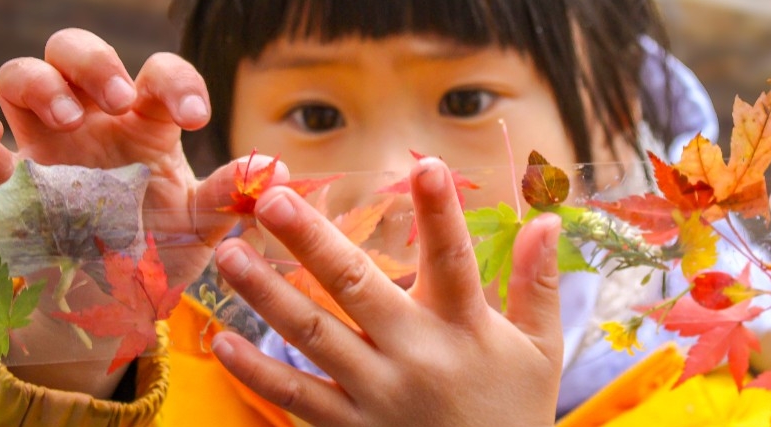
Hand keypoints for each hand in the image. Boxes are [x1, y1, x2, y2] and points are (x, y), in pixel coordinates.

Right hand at [0, 28, 262, 396]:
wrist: (115, 310)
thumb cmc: (160, 252)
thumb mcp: (202, 228)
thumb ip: (230, 197)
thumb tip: (275, 172)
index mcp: (145, 127)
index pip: (156, 76)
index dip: (175, 81)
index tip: (194, 117)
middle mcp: (93, 126)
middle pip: (76, 52)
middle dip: (94, 63)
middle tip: (117, 102)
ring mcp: (46, 150)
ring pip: (21, 79)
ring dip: (42, 85)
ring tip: (69, 121)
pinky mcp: (10, 188)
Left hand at [212, 157, 563, 426]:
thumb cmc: (515, 410)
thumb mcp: (542, 350)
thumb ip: (539, 284)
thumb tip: (547, 219)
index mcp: (466, 328)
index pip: (454, 260)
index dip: (440, 212)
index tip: (423, 164)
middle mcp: (417, 357)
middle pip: (357, 287)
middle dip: (311, 240)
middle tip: (271, 199)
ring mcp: (378, 395)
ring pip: (313, 336)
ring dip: (266, 294)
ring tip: (229, 254)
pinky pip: (296, 397)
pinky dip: (257, 371)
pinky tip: (223, 342)